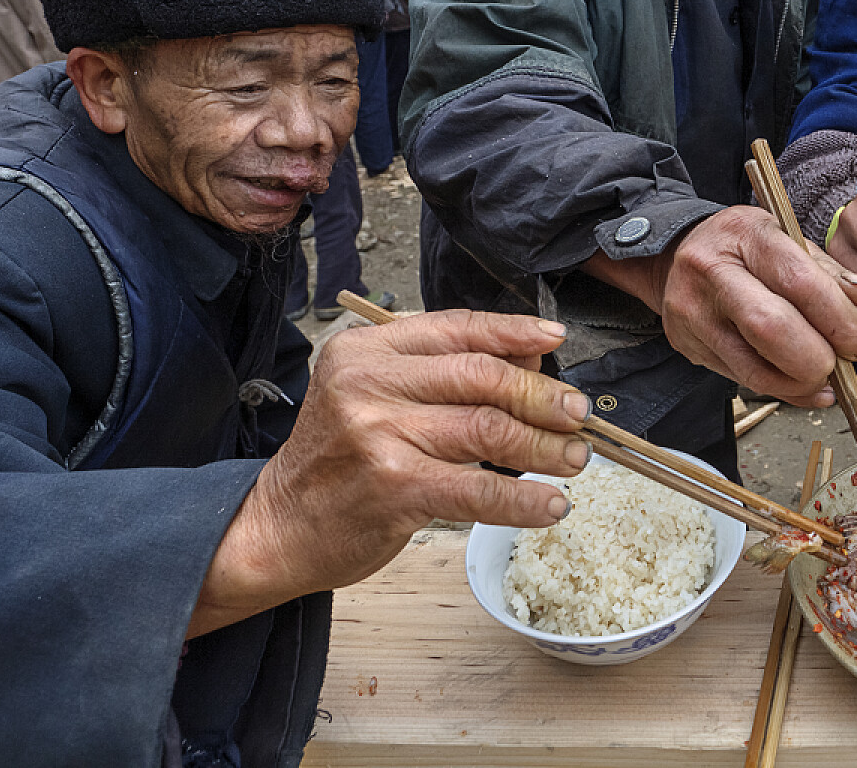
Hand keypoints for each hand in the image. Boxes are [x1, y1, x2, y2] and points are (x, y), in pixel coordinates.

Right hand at [189, 310, 590, 637]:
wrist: (278, 527)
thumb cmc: (337, 462)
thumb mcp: (372, 396)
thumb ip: (441, 372)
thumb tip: (531, 354)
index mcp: (367, 351)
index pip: (457, 328)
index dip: (514, 331)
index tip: (556, 337)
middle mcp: (369, 384)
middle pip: (482, 375)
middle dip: (542, 394)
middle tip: (577, 413)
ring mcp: (379, 434)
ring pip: (488, 429)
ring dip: (544, 446)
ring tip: (574, 459)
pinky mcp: (394, 488)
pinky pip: (478, 489)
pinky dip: (523, 498)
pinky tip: (550, 505)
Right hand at [587, 206, 856, 406]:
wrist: (676, 256)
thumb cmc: (744, 248)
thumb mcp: (786, 239)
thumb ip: (828, 271)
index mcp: (743, 233)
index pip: (797, 280)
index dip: (839, 317)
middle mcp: (710, 271)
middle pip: (770, 327)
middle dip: (821, 355)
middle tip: (850, 359)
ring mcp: (692, 312)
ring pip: (755, 367)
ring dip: (804, 381)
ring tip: (829, 376)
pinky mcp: (687, 346)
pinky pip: (744, 380)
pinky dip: (785, 390)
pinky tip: (807, 386)